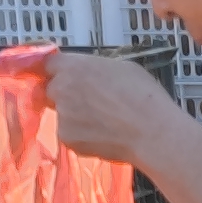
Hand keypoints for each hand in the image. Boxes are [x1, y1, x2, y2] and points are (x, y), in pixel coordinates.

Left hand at [43, 49, 178, 167]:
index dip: (59, 71)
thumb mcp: (122, 68)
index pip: (49, 64)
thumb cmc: (144, 96)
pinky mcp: (67, 138)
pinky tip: (104, 136)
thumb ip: (97, 69)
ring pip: (63, 114)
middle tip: (90, 101)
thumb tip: (94, 75)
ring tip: (104, 122)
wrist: (152, 132)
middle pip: (52, 89)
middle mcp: (62, 88)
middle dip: (66, 94)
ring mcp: (62, 115)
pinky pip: (70, 134)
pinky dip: (82, 136)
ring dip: (76, 116)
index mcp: (74, 66)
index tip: (67, 76)